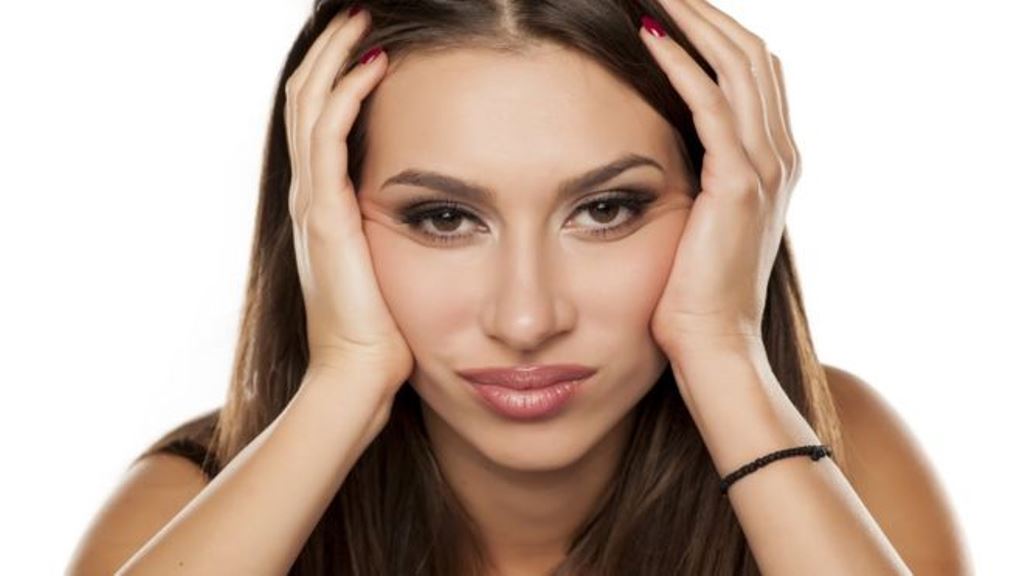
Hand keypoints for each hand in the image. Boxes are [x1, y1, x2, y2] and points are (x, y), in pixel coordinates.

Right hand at [285, 8, 412, 387]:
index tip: (371, 40)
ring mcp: (311, 205)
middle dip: (330, 51)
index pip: (318, 119)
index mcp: (322, 206)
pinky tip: (376, 65)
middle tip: (359, 12)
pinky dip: (348, 95)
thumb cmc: (384, 334)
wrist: (357, 380)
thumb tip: (434, 213)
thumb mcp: (389, 271)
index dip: (336, 74)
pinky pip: (327, 139)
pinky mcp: (325, 218)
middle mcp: (308, 197)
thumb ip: (395, 235)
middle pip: (304, 98)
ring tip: (362, 19)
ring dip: (336, 56)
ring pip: (309, 106)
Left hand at [640, 0, 801, 355]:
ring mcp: (765, 169)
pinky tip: (651, 39)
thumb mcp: (707, 222)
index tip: (676, 8)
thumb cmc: (697, 291)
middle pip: (751, 56)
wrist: (715, 345)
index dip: (719, 33)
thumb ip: (706, 178)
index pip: (754, 72)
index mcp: (775, 160)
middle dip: (708, 14)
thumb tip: (672, 144)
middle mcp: (780, 155)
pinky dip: (683, 67)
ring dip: (696, 24)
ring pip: (738, 68)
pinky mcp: (738, 186)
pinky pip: (713, 108)